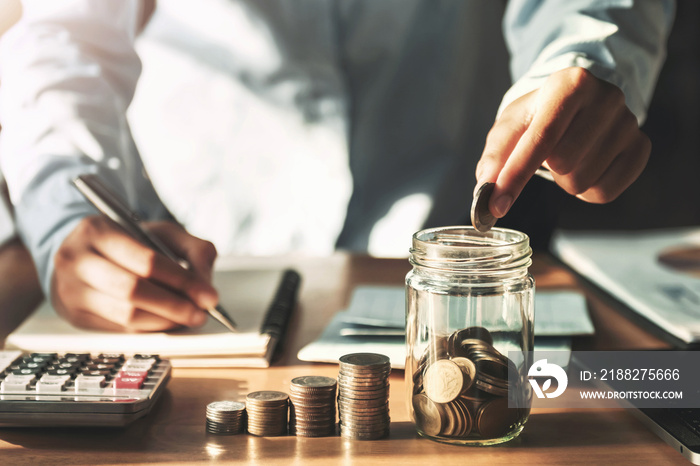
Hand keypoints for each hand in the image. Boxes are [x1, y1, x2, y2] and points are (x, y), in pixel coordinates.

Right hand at [52, 216, 218, 331]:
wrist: (85, 252)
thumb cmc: (130, 241)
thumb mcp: (163, 233)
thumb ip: (194, 250)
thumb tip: (206, 285)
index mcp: (97, 230)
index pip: (146, 261)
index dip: (182, 281)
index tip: (210, 296)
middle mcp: (76, 260)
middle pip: (132, 291)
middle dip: (174, 306)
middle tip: (201, 313)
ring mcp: (71, 290)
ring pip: (125, 316)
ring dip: (164, 322)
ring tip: (188, 319)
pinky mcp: (75, 316)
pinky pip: (119, 330)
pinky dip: (149, 329)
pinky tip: (167, 323)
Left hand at [476, 67, 650, 217]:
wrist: (577, 102)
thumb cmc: (539, 115)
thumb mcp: (511, 126)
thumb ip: (495, 155)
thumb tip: (486, 188)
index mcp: (571, 84)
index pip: (540, 140)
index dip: (514, 177)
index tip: (495, 207)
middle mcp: (607, 97)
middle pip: (563, 165)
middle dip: (547, 170)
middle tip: (548, 154)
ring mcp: (629, 122)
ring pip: (583, 182)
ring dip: (565, 181)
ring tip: (568, 157)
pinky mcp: (641, 147)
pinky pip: (605, 192)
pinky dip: (587, 190)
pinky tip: (586, 166)